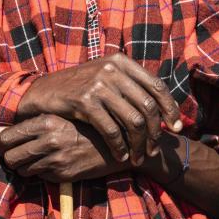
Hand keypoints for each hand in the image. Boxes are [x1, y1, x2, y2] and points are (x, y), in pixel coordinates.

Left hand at [0, 115, 128, 182]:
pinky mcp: (64, 174)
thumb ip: (24, 126)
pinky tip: (52, 163)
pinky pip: (39, 176)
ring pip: (22, 169)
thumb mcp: (54, 120)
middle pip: (10, 157)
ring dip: (25, 166)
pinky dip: (41, 172)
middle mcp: (49, 140)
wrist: (112, 144)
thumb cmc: (78, 128)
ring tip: (36, 158)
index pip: (6, 137)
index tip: (5, 145)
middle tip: (16, 155)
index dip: (1, 144)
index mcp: (44, 122)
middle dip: (9, 158)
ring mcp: (57, 159)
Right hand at [16, 53, 181, 166]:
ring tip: (139, 157)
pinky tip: (120, 155)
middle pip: (147, 107)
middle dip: (155, 133)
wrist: (43, 92)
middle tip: (154, 150)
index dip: (170, 108)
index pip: (157, 86)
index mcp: (120, 61)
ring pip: (133, 121)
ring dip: (139, 144)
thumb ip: (130, 85)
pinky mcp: (84, 101)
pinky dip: (119, 147)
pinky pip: (111, 130)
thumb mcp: (104, 76)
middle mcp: (111, 69)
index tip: (176, 127)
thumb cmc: (78, 88)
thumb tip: (166, 106)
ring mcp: (97, 85)